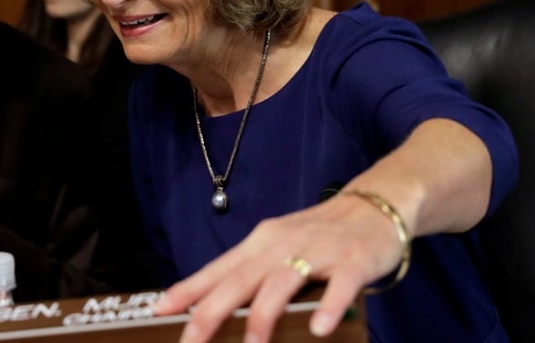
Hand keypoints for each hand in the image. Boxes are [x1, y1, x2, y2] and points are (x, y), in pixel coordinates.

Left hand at [152, 193, 405, 342]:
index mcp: (260, 243)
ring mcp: (317, 252)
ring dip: (264, 316)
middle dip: (212, 312)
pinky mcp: (352, 261)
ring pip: (282, 283)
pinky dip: (329, 307)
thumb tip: (212, 305)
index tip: (159, 310)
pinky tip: (320, 329)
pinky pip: (339, 286)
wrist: (376, 205)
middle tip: (191, 341)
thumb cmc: (319, 234)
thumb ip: (250, 273)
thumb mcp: (278, 247)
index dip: (188, 290)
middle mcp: (282, 245)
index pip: (218, 269)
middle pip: (240, 279)